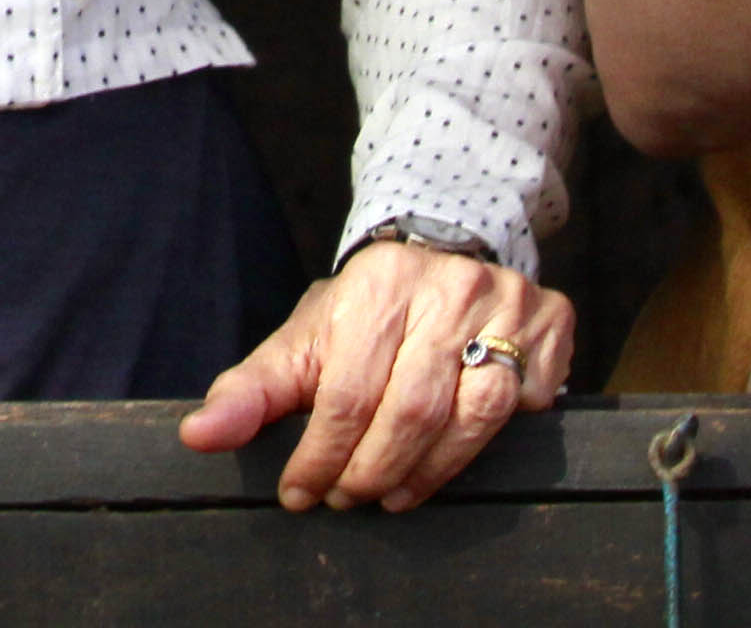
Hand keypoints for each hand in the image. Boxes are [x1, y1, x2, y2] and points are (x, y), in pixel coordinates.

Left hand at [178, 241, 567, 513]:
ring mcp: (506, 300)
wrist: (436, 252)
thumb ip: (250, 391)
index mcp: (377, 285)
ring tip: (393, 494)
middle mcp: (447, 286)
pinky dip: (497, 438)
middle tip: (350, 498)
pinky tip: (458, 451)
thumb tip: (198, 436)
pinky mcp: (552, 320)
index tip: (302, 494)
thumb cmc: (363, 313)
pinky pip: (530, 399)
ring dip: (430, 472)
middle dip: (373, 470)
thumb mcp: (303, 340)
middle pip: (411, 411)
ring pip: (474, 415)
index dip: (322, 457)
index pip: (347, 394)